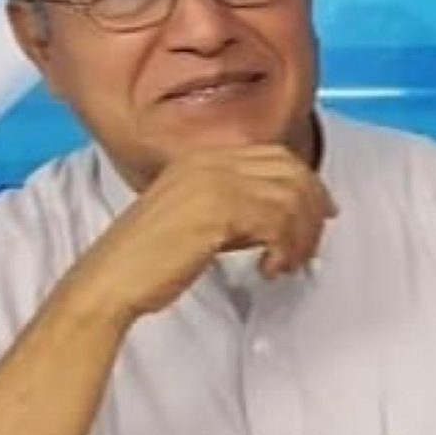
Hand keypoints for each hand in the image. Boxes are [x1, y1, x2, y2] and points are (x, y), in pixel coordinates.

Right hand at [69, 145, 337, 320]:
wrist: (112, 278)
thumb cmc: (151, 259)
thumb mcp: (196, 218)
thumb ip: (235, 207)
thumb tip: (283, 216)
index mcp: (202, 158)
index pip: (276, 156)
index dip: (308, 184)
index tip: (323, 212)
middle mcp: (209, 162)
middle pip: (290, 170)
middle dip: (312, 209)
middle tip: (311, 245)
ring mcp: (212, 183)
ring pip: (290, 198)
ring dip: (300, 236)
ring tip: (288, 264)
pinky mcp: (217, 211)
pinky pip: (277, 222)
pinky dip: (285, 249)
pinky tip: (270, 269)